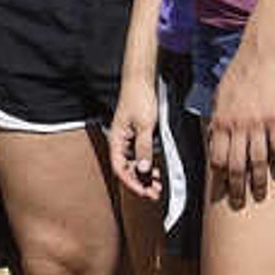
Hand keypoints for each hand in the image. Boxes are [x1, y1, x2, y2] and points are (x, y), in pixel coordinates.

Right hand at [112, 74, 165, 200]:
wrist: (141, 80)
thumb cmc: (139, 98)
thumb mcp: (145, 126)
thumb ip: (144, 148)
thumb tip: (143, 169)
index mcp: (117, 141)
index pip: (121, 169)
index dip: (132, 183)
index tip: (144, 192)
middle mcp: (120, 143)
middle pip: (127, 170)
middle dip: (139, 183)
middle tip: (154, 194)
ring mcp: (128, 139)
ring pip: (134, 164)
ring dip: (144, 176)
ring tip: (157, 186)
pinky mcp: (136, 135)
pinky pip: (140, 155)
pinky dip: (147, 164)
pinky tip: (156, 171)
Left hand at [203, 44, 274, 212]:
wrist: (260, 55)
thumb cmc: (238, 73)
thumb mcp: (219, 96)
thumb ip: (217, 119)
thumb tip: (214, 138)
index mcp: (220, 121)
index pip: (217, 157)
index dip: (218, 177)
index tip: (221, 190)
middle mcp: (236, 126)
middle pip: (235, 166)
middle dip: (236, 188)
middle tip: (239, 203)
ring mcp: (256, 124)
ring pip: (256, 161)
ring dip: (258, 181)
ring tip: (260, 194)